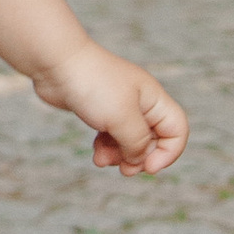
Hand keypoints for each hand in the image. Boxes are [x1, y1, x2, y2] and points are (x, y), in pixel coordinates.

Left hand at [34, 45, 187, 176]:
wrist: (57, 63)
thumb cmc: (93, 84)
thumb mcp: (122, 118)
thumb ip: (137, 143)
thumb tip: (139, 160)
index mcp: (154, 99)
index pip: (177, 130)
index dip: (168, 153)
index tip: (148, 167)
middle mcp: (141, 103)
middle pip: (154, 139)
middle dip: (139, 158)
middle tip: (123, 169)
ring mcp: (120, 106)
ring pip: (130, 141)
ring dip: (119, 156)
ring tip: (101, 160)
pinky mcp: (101, 111)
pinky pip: (112, 137)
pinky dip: (106, 148)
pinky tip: (95, 153)